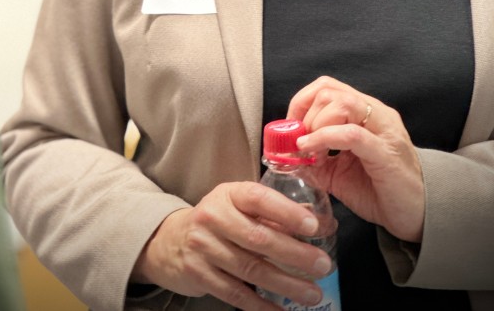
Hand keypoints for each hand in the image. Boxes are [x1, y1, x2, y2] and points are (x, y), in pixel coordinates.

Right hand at [132, 181, 333, 310]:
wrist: (170, 241)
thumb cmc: (218, 220)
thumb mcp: (240, 205)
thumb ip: (277, 213)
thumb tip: (324, 222)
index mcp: (228, 194)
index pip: (259, 198)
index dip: (288, 212)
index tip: (314, 226)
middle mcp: (213, 217)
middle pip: (258, 238)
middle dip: (295, 254)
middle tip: (323, 265)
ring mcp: (203, 247)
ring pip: (251, 269)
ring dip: (286, 284)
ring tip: (313, 293)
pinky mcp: (199, 275)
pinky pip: (237, 294)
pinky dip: (263, 306)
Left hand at [287, 76, 424, 242]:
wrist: (417, 217)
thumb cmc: (380, 190)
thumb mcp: (339, 173)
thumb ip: (316, 160)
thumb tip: (287, 155)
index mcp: (366, 113)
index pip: (327, 86)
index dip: (301, 101)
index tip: (289, 127)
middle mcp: (376, 114)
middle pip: (330, 90)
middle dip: (304, 112)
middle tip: (297, 140)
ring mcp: (384, 131)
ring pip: (343, 103)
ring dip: (315, 123)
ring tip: (307, 148)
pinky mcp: (386, 154)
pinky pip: (352, 134)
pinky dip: (324, 138)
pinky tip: (311, 151)